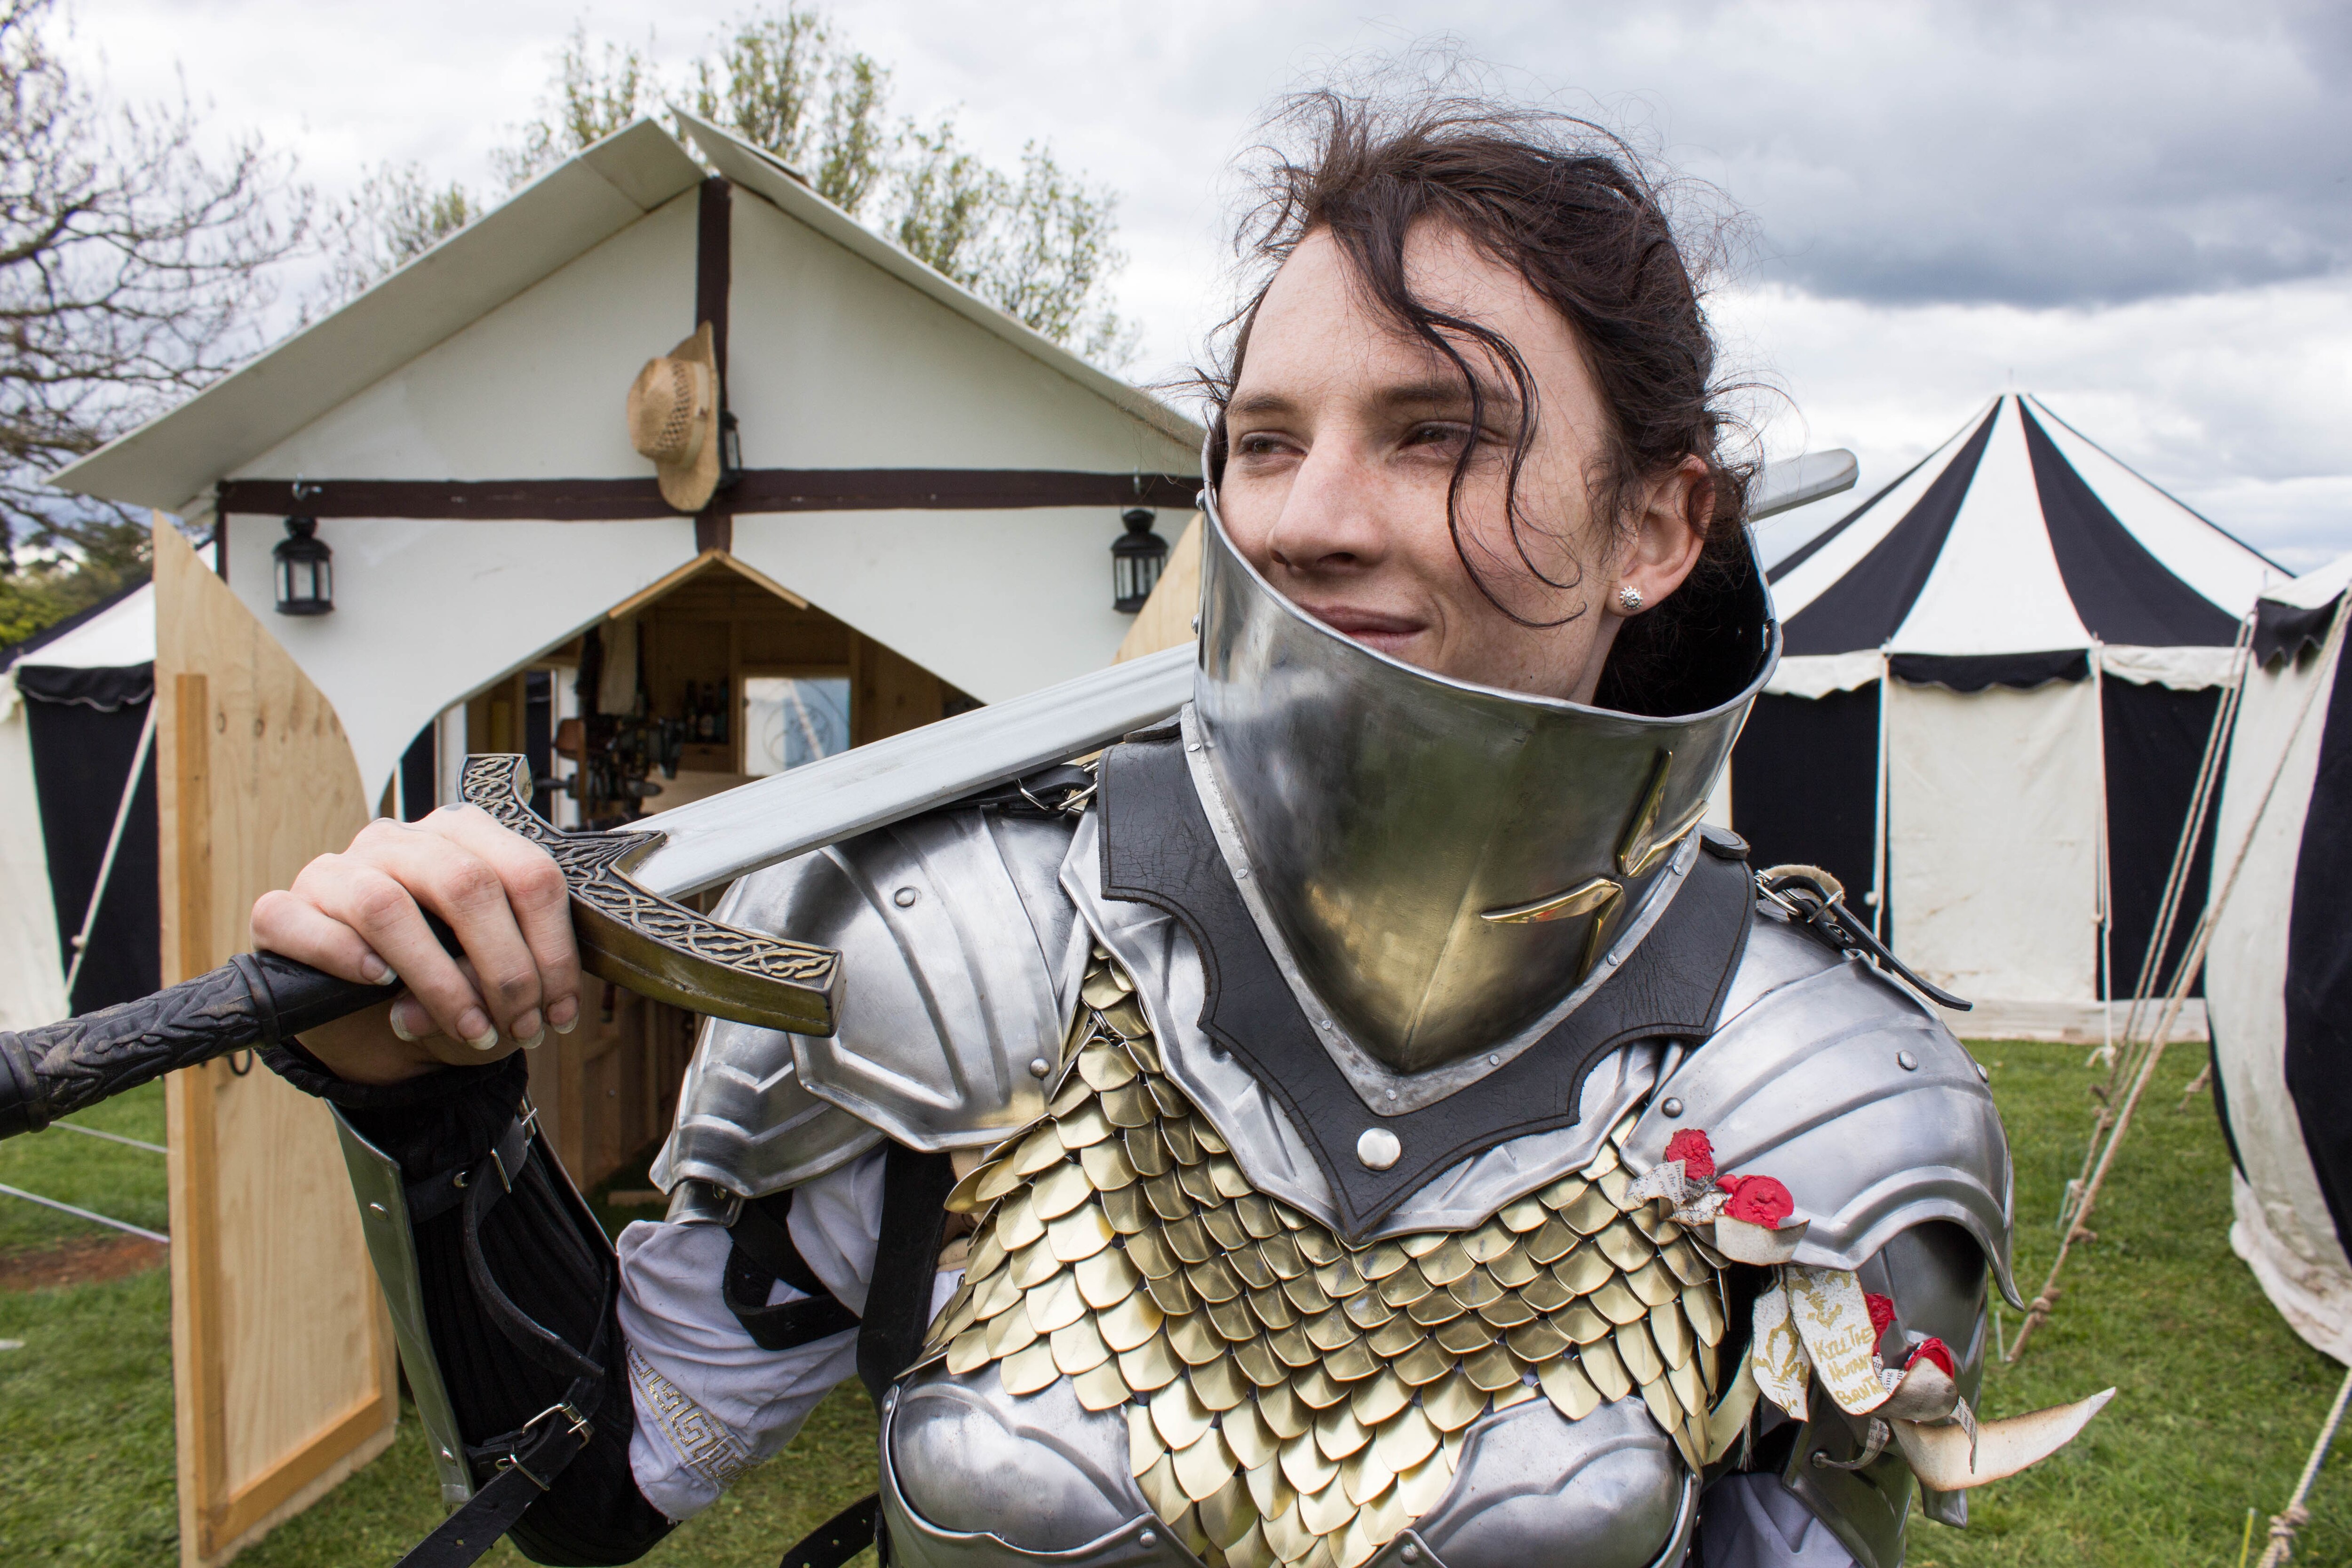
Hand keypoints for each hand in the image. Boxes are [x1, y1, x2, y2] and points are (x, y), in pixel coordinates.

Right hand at [249, 807, 581, 1084]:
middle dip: (504, 968)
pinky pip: (303, 922)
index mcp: (465, 840)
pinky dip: (344, 956)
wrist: (370, 1029)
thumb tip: (482, 998)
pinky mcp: (283, 911)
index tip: (560, 1012)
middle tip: (518, 1025)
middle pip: (466, 883)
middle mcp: (401, 842)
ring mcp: (338, 871)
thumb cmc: (444, 991)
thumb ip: (500, 980)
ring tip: (467, 1026)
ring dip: (437, 979)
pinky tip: (377, 985)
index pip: (528, 873)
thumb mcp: (492, 988)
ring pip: (386, 905)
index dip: (553, 951)